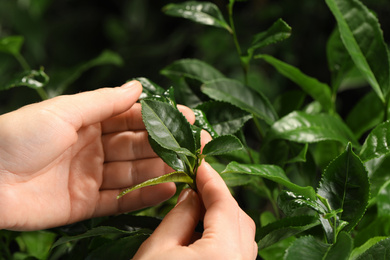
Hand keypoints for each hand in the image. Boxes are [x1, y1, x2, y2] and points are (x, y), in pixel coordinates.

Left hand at [0, 81, 194, 230]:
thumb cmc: (19, 135)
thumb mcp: (66, 110)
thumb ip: (105, 102)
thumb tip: (139, 86)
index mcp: (87, 122)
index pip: (132, 118)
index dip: (160, 118)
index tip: (188, 117)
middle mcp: (93, 149)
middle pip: (137, 147)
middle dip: (167, 144)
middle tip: (198, 144)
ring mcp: (91, 177)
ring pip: (133, 173)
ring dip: (161, 170)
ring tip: (189, 166)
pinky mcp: (86, 204)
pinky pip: (121, 201)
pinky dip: (144, 197)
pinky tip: (168, 189)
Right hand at [133, 162, 257, 259]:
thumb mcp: (157, 249)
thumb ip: (179, 216)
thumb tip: (192, 194)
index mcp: (224, 253)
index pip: (224, 204)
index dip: (211, 179)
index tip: (199, 162)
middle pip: (238, 218)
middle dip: (218, 197)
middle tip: (196, 182)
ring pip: (241, 235)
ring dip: (221, 216)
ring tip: (197, 205)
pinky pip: (237, 250)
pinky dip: (222, 235)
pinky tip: (200, 232)